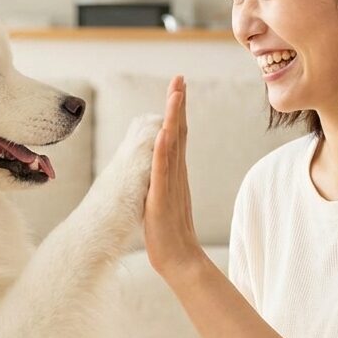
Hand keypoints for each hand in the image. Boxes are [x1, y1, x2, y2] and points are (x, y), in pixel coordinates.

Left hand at [144, 75, 206, 282]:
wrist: (179, 260)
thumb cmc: (168, 233)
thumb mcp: (162, 198)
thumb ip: (162, 181)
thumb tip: (157, 167)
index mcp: (175, 173)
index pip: (177, 135)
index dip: (176, 111)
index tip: (177, 87)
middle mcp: (176, 174)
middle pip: (178, 132)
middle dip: (178, 104)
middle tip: (179, 78)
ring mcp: (170, 185)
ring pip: (172, 145)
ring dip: (173, 119)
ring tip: (174, 94)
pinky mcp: (161, 198)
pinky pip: (162, 171)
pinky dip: (162, 151)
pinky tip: (162, 132)